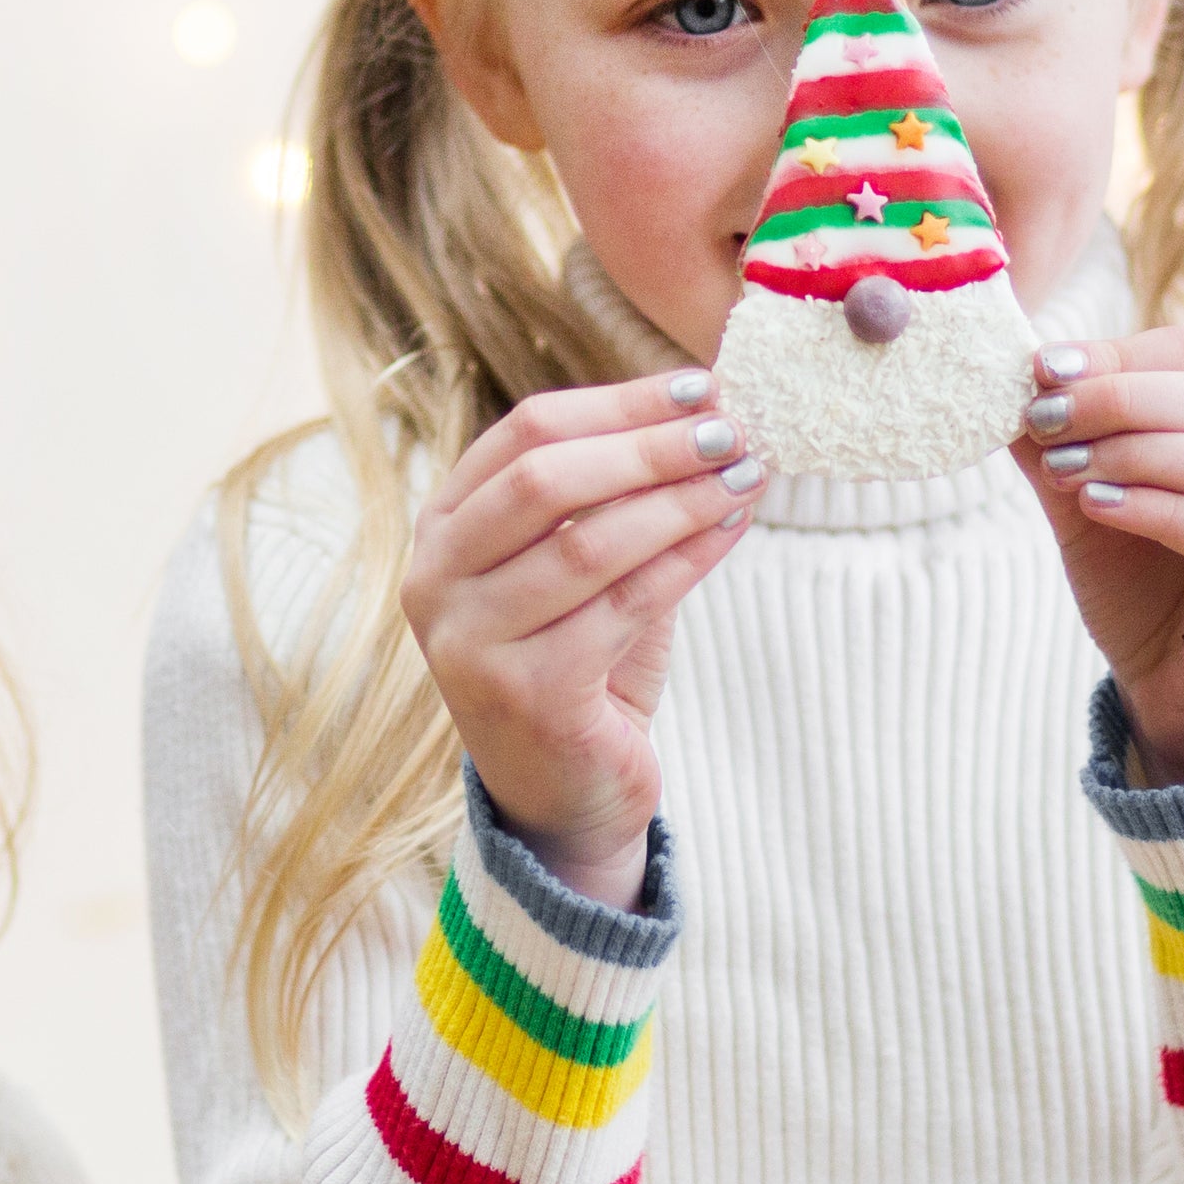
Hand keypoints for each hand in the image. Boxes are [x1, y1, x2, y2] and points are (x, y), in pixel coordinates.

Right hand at [400, 369, 760, 903]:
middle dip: (650, 444)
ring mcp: (471, 644)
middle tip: (733, 426)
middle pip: (545, 478)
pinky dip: (687, 559)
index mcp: (442, 532)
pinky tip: (732, 528)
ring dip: (680, 499)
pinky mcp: (526, 695)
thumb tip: (709, 410)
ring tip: (746, 474)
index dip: (620, 402)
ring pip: (588, 544)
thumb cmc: (580, 666)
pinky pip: (623, 606)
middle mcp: (436, 583)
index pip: (525, 433)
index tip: (703, 385)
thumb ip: (617, 497)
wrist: (565, 797)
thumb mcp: (581, 569)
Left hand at [1013, 328, 1183, 783]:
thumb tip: (1003, 382)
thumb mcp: (1088, 508)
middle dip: (1120, 398)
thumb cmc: (1146, 593)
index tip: (1041, 368)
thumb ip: (1057, 448)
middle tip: (1042, 412)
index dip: (1119, 355)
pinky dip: (1160, 511)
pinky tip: (1097, 506)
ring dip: (1137, 452)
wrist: (1181, 700)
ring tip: (1062, 465)